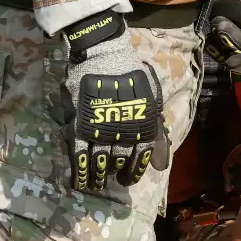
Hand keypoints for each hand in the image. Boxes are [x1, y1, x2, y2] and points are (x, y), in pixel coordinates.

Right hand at [62, 12, 166, 193]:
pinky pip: (80, 153)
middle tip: (108, 182)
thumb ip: (156, 132)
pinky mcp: (80, 125)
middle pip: (119, 161)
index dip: (134, 171)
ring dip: (97, 176)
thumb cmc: (132, 76)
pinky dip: (80, 169)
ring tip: (95, 184)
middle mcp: (124, 132)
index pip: (140, 158)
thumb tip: (161, 165)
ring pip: (100, 160)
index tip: (127, 179)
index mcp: (143, 127)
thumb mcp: (152, 102)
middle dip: (114, 173)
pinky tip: (80, 181)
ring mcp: (101, 130)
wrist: (105, 55)